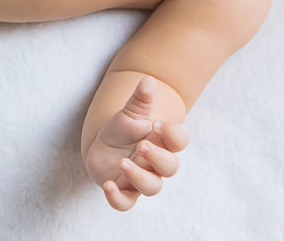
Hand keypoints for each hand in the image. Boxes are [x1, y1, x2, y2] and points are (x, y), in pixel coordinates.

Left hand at [84, 76, 189, 211]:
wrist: (103, 148)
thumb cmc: (123, 129)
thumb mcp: (130, 113)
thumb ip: (140, 99)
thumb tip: (148, 80)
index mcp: (162, 141)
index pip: (180, 141)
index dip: (173, 135)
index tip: (157, 124)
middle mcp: (156, 163)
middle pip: (170, 167)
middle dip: (157, 157)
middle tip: (141, 145)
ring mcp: (141, 179)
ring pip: (152, 187)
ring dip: (139, 177)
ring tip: (122, 163)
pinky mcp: (124, 191)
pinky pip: (126, 202)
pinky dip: (117, 198)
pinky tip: (108, 186)